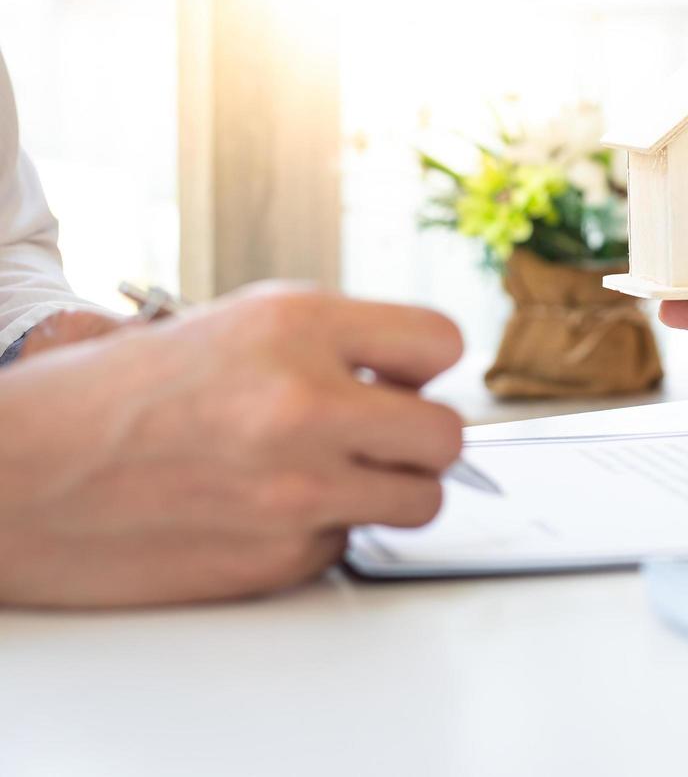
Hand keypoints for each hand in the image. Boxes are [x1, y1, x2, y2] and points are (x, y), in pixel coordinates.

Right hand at [0, 284, 463, 606]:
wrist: (19, 476)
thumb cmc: (115, 396)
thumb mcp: (234, 326)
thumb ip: (333, 345)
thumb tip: (414, 382)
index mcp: (297, 326)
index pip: (442, 343)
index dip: (425, 368)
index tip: (404, 381)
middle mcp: (307, 405)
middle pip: (449, 437)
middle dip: (420, 439)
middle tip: (378, 437)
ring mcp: (297, 490)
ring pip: (419, 501)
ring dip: (387, 491)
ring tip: (328, 474)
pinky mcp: (278, 558)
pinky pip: (347, 544)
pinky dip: (319, 532)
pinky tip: (261, 510)